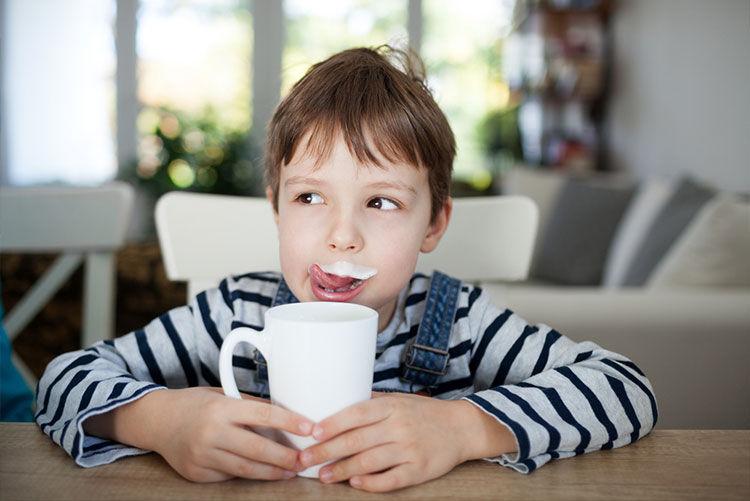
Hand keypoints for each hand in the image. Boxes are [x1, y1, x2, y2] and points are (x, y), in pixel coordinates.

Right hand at [84, 387, 313, 481]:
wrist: (156, 420)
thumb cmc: (195, 404)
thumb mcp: (222, 394)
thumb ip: (250, 405)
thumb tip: (285, 416)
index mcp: (221, 407)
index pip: (263, 413)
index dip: (290, 422)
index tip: (310, 429)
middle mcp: (211, 432)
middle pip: (258, 448)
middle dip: (286, 457)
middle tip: (305, 460)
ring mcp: (202, 455)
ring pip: (246, 468)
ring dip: (272, 471)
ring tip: (290, 471)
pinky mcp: (197, 473)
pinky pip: (229, 476)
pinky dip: (247, 474)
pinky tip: (262, 472)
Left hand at [297, 392, 515, 491]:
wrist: (462, 428)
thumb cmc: (425, 413)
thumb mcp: (400, 399)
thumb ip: (371, 402)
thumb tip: (337, 400)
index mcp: (392, 406)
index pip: (356, 413)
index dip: (332, 424)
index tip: (312, 432)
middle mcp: (399, 427)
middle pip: (356, 440)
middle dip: (326, 451)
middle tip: (305, 460)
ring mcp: (409, 450)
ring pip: (369, 462)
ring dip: (342, 470)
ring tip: (323, 476)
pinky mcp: (419, 470)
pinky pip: (390, 479)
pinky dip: (371, 483)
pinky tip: (354, 483)